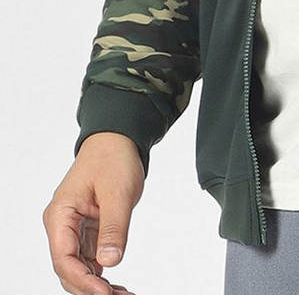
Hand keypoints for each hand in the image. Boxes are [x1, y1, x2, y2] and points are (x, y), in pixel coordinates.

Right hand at [43, 131, 143, 294]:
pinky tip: (118, 287)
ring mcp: (74, 230)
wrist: (118, 139)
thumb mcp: (118, 191)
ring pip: (80, 268)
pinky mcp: (88, 230)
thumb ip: (113, 226)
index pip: (64, 258)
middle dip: (90, 289)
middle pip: (69, 269)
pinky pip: (91, 259)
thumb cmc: (114, 158)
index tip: (104, 294)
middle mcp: (62, 226)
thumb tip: (109, 263)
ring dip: (97, 286)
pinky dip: (103, 274)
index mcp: (60, 215)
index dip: (82, 280)